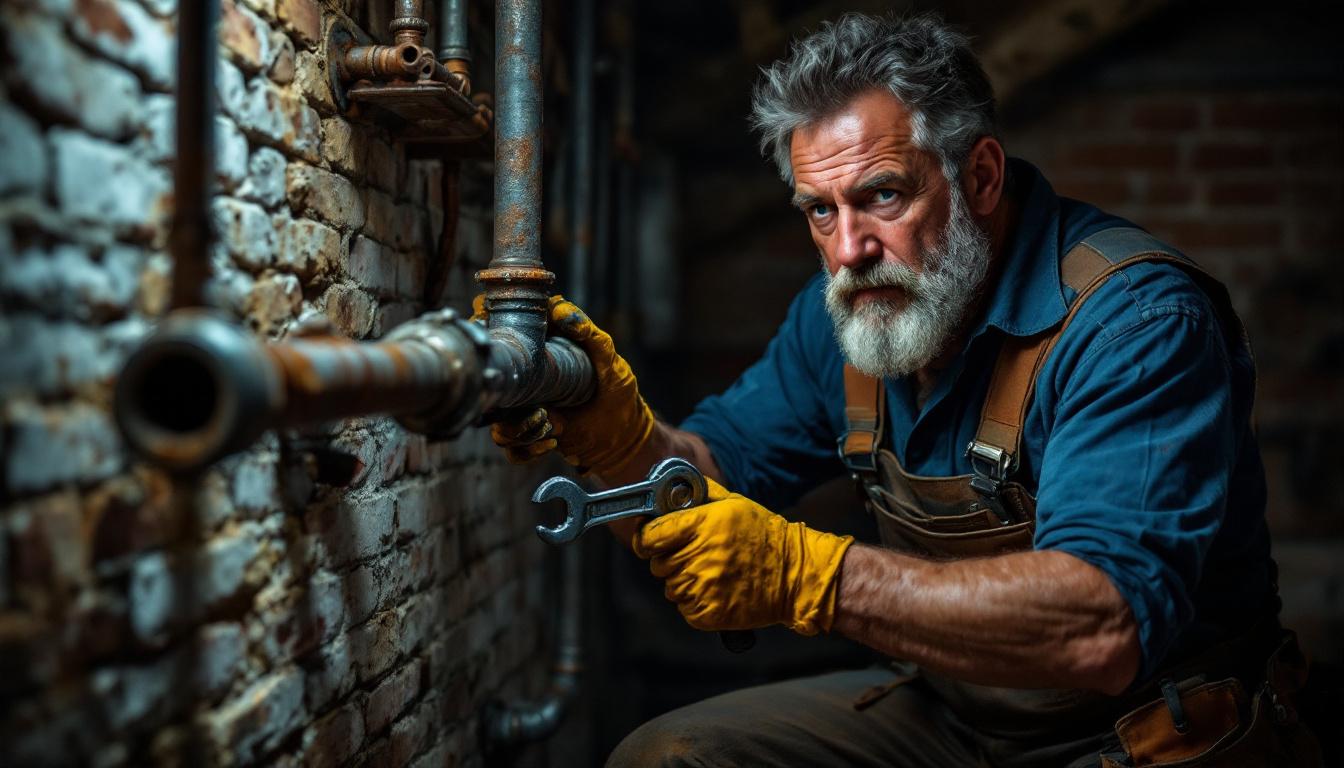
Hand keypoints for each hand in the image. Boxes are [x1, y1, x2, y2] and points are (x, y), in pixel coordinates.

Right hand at [472, 295, 654, 475]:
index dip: (485, 324)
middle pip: (488, 378)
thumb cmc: (618, 393)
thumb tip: (559, 309)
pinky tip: (551, 441)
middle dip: (500, 390)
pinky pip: (511, 448)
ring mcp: (522, 409)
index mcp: (539, 352)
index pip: (501, 331)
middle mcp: (524, 379)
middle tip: (532, 400)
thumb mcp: (610, 363)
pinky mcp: (528, 437)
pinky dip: (528, 448)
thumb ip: (590, 334)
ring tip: (550, 424)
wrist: (624, 438)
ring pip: (496, 419)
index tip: (489, 330)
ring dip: (519, 425)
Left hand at [632, 479, 853, 634]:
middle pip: (658, 564)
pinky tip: (717, 591)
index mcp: (699, 525)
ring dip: (684, 582)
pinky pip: (685, 608)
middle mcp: (697, 556)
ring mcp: (701, 587)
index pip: (649, 536)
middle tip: (697, 556)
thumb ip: (698, 493)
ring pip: (671, 588)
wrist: (794, 574)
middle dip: (671, 560)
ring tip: (713, 574)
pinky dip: (695, 602)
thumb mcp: (732, 503)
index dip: (645, 539)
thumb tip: (669, 487)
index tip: (650, 542)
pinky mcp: (707, 613)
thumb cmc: (762, 534)